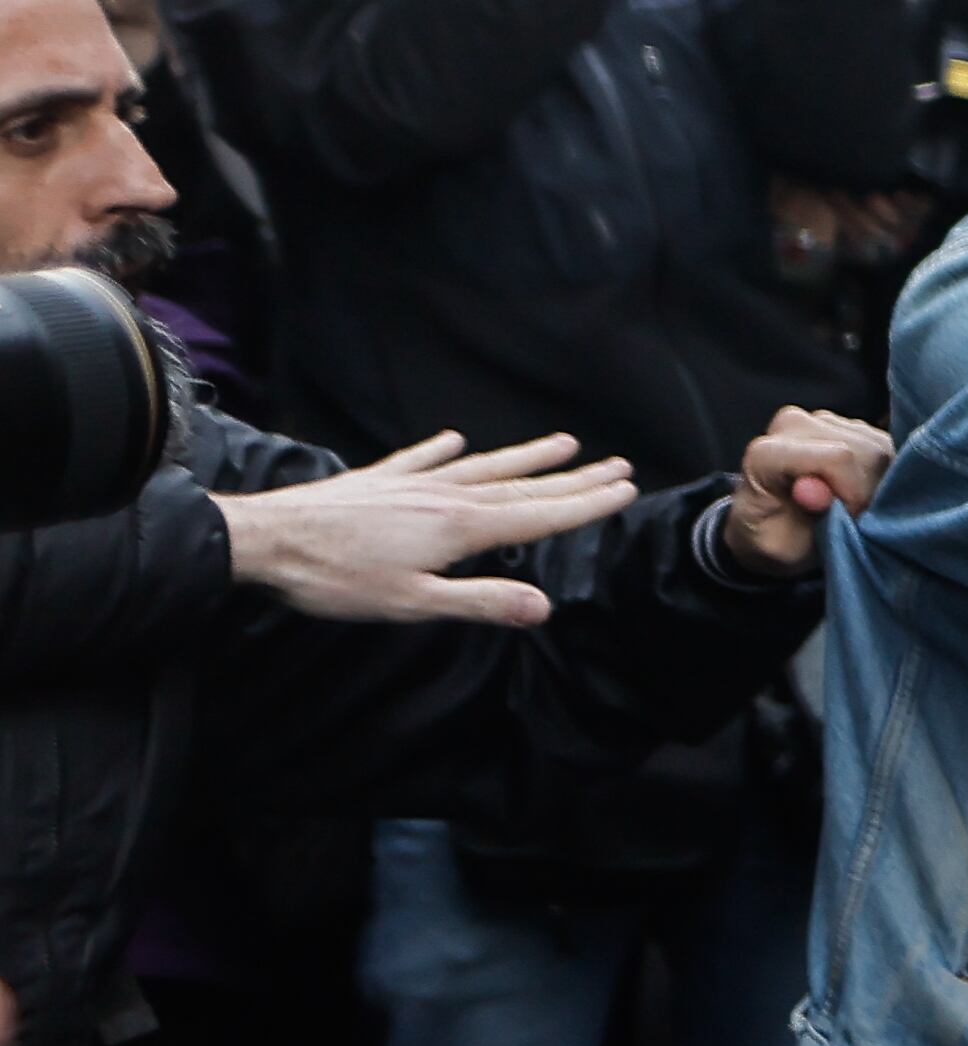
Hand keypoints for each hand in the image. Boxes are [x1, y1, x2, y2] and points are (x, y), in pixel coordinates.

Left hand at [216, 431, 636, 625]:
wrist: (264, 540)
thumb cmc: (335, 581)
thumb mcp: (412, 604)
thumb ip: (480, 602)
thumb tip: (546, 607)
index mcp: (460, 528)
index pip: (539, 515)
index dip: (585, 504)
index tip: (626, 489)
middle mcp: (444, 497)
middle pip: (522, 485)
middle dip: (572, 478)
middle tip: (617, 464)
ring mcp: (411, 484)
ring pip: (482, 467)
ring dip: (525, 456)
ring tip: (563, 441)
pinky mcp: (377, 481)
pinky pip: (421, 460)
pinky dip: (442, 449)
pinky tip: (455, 438)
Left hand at [720, 405, 890, 576]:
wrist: (771, 528)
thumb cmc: (777, 541)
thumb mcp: (782, 548)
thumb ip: (800, 520)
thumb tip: (818, 489)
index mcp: (766, 453)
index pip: (838, 457)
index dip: (854, 494)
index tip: (846, 520)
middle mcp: (793, 424)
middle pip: (864, 451)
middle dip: (867, 490)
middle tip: (850, 518)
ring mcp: (823, 419)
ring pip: (879, 448)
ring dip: (876, 483)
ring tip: (852, 506)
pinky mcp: (849, 424)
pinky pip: (884, 446)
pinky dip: (881, 474)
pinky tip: (861, 489)